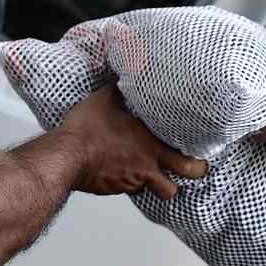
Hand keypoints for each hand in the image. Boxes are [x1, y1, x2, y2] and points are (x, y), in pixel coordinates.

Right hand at [59, 86, 207, 198]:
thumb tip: (121, 75)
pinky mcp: (113, 189)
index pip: (187, 164)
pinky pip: (128, 188)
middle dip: (181, 184)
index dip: (197, 165)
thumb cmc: (87, 130)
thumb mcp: (104, 101)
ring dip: (152, 183)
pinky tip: (121, 168)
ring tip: (150, 170)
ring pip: (150, 190)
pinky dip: (129, 181)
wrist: (65, 157)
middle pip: (174, 189)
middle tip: (182, 176)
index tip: (200, 159)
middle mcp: (144, 169)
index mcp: (150, 147)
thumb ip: (118, 89)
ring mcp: (128, 182)